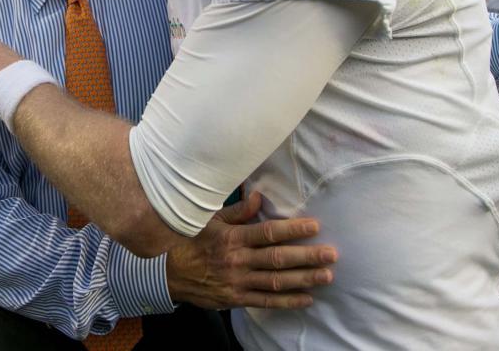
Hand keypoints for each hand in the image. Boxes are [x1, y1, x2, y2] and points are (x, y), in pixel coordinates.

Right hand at [165, 191, 335, 309]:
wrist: (167, 273)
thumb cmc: (191, 241)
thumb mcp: (209, 220)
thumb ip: (236, 211)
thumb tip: (259, 197)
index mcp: (232, 238)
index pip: (268, 233)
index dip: (293, 230)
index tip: (314, 227)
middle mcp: (237, 260)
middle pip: (278, 259)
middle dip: (307, 256)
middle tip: (331, 254)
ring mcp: (238, 282)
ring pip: (276, 282)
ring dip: (303, 279)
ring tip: (326, 275)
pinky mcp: (236, 299)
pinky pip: (266, 302)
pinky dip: (287, 301)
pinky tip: (307, 298)